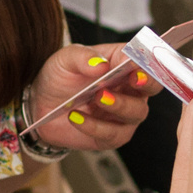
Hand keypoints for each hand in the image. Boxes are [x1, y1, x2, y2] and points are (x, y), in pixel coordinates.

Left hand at [25, 43, 152, 152]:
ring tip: (97, 97)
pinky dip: (94, 126)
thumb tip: (101, 64)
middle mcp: (130, 88)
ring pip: (136, 112)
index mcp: (123, 63)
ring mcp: (124, 114)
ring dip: (120, 104)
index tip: (136, 61)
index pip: (143, 58)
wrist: (41, 105)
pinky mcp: (112, 136)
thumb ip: (83, 57)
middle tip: (134, 78)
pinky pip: (112, 134)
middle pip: (152, 86)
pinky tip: (77, 117)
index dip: (144, 60)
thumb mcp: (65, 59)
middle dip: (146, 82)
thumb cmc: (60, 77)